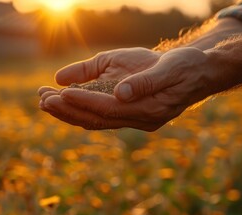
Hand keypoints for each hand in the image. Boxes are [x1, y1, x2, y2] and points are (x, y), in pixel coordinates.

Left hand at [40, 47, 220, 130]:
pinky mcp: (130, 114)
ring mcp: (135, 120)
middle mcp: (140, 120)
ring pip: (95, 120)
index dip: (83, 102)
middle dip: (68, 110)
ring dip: (69, 112)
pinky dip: (80, 110)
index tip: (60, 94)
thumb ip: (144, 81)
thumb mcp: (168, 67)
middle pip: (97, 120)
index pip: (108, 109)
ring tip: (43, 99)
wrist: (200, 73)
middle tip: (41, 99)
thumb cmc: (185, 66)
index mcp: (150, 109)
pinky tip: (63, 101)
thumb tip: (119, 93)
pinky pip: (100, 116)